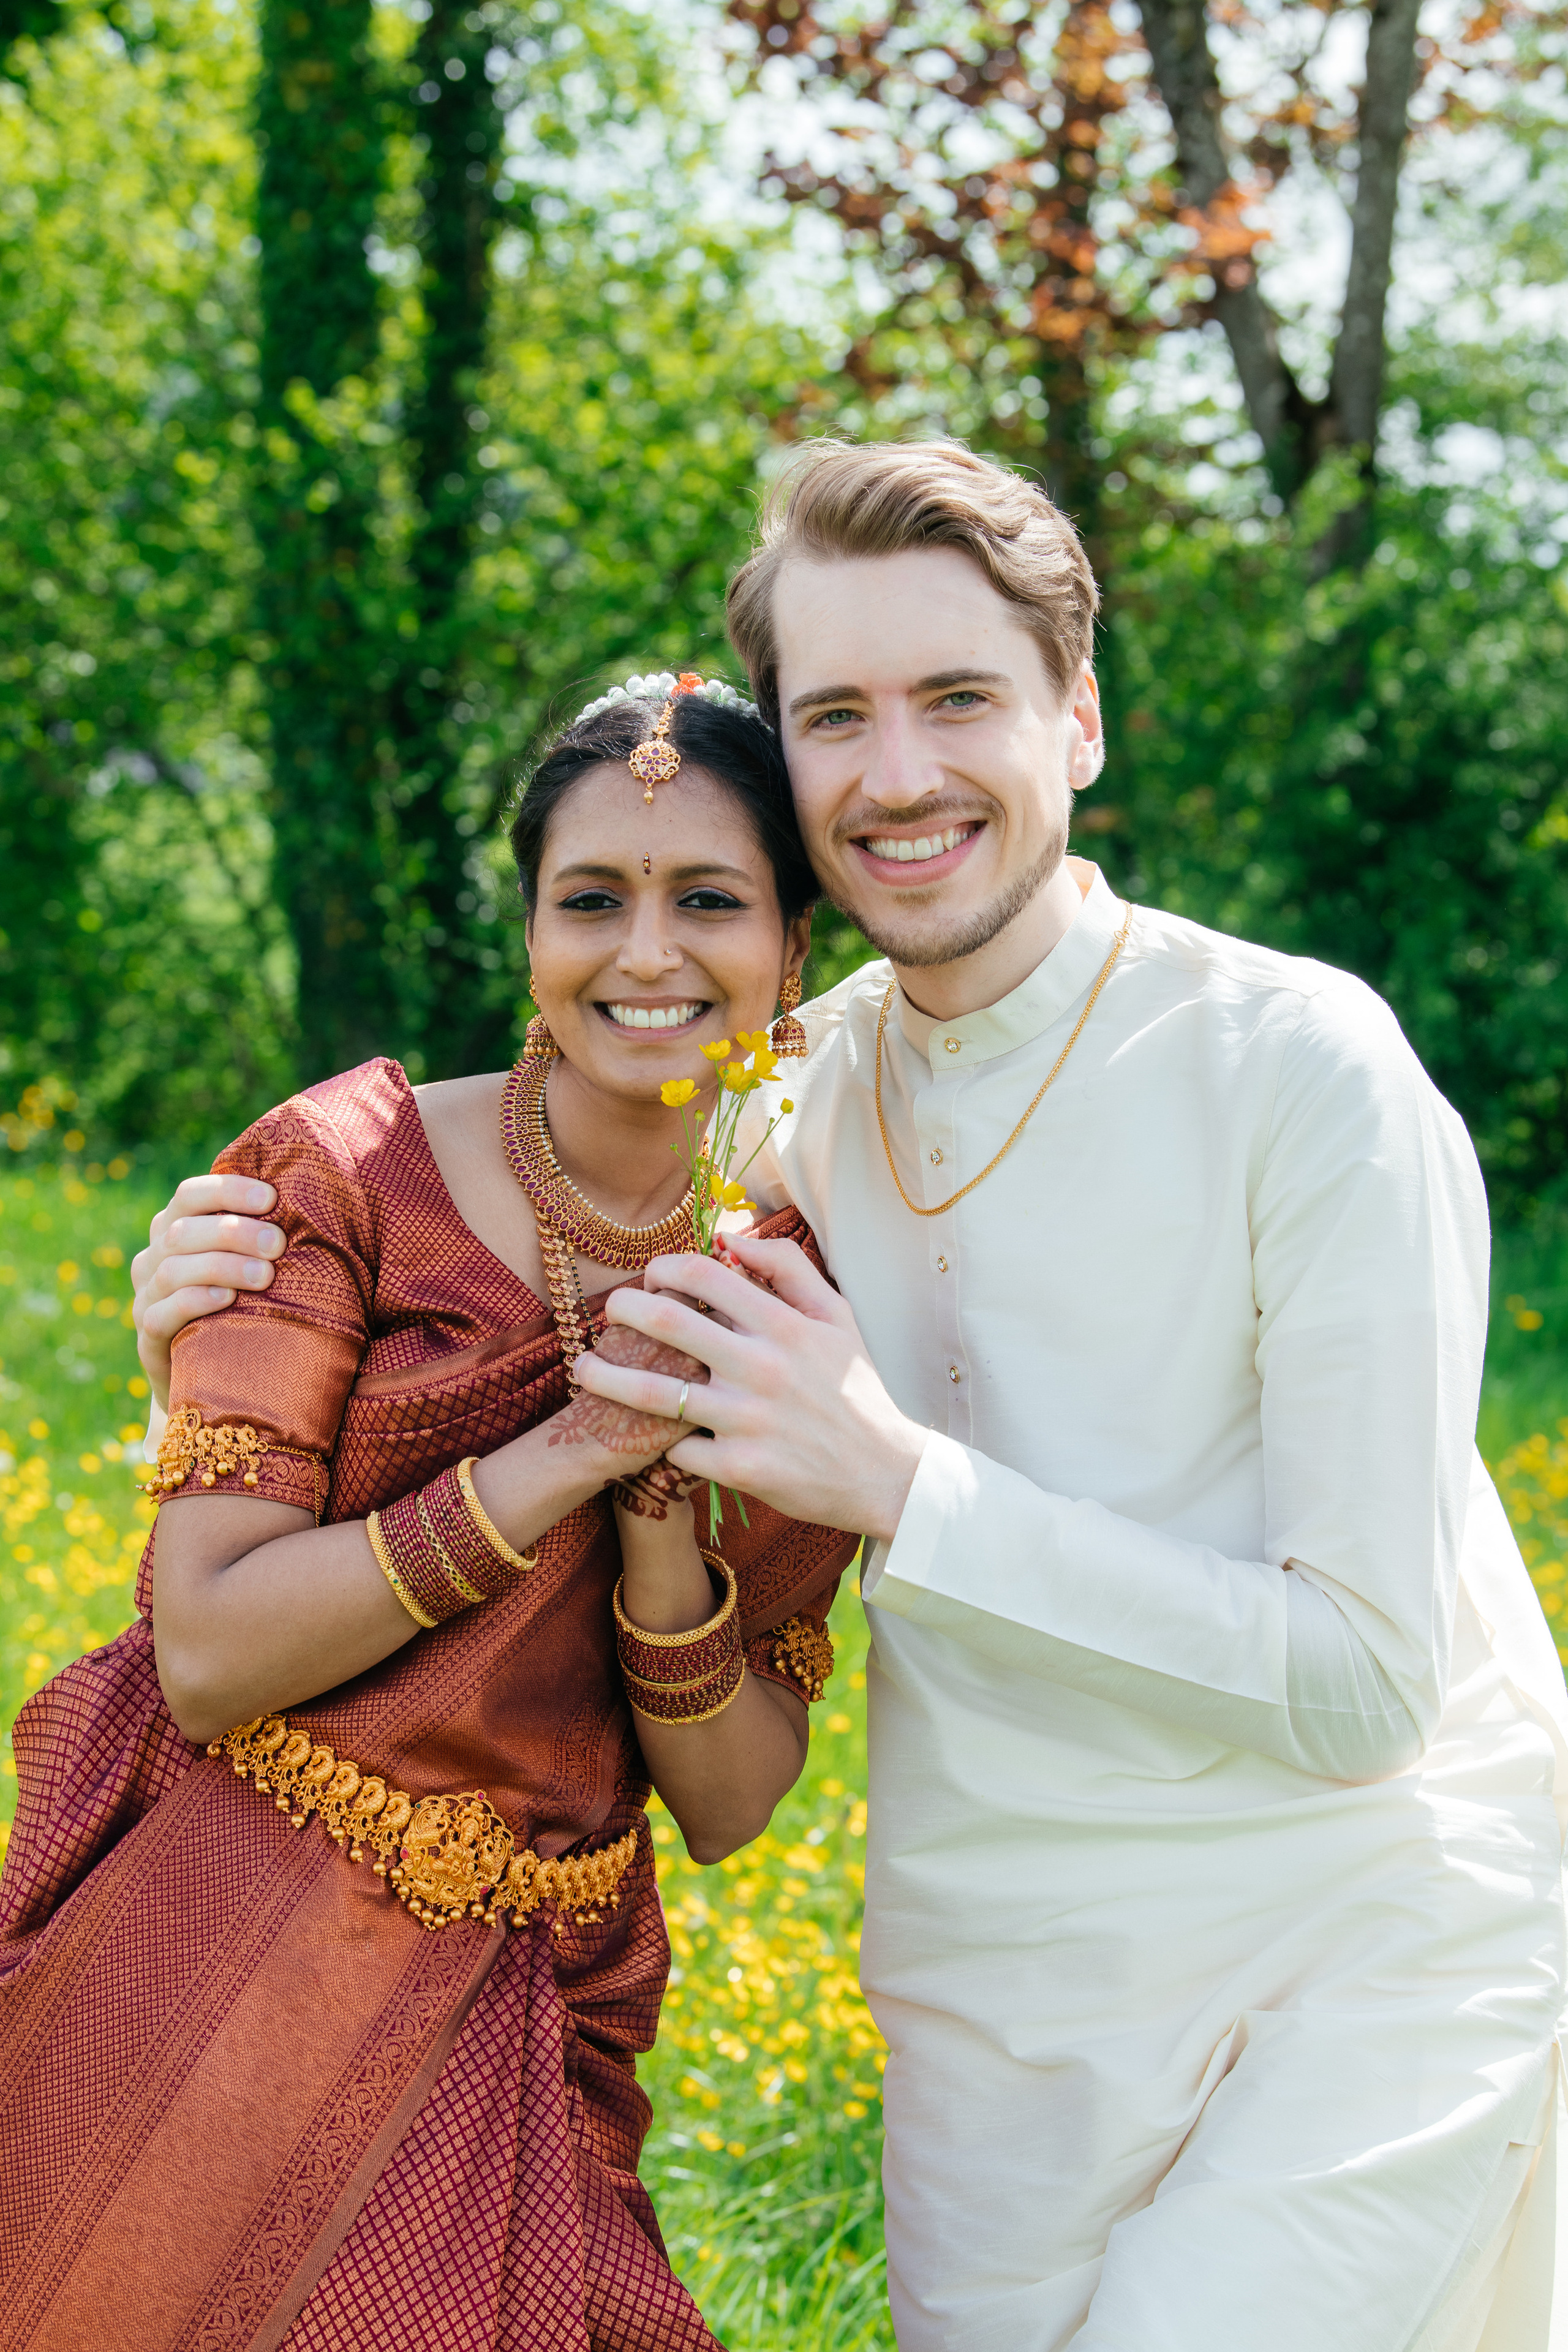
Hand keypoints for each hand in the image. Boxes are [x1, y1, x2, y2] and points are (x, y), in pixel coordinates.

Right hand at [131, 1174, 284, 1409]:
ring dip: (223, 1267)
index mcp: (174, 1228)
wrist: (213, 1377)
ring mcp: (146, 1298)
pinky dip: (195, 1302)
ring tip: (265, 1275)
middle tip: (278, 1244)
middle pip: (183, 1231)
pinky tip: (227, 1299)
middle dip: (234, 1232)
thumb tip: (308, 1200)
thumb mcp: (247, 1264)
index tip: (272, 1198)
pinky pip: (162, 1314)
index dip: (228, 1191)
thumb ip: (260, 1235)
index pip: (190, 1195)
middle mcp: (153, 1258)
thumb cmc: (243, 1306)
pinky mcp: (147, 1339)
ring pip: (173, 1270)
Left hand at [571, 1233, 927, 1542]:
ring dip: (605, 1377)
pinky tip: (651, 1435)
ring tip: (582, 1370)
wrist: (887, 1473)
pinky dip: (662, 1440)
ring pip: (652, 1393)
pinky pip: (678, 1447)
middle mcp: (761, 1367)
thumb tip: (732, 1241)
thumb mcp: (838, 1319)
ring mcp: (747, 1420)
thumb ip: (789, 1270)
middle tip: (609, 1311)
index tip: (652, 1275)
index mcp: (784, 1325)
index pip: (704, 1274)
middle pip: (665, 1322)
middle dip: (623, 1309)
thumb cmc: (858, 1391)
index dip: (665, 1267)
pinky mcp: (739, 1468)